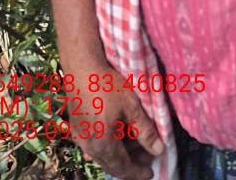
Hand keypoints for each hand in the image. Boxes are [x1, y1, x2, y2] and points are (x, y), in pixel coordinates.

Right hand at [68, 63, 163, 179]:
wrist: (81, 67)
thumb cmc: (107, 85)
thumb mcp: (131, 106)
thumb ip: (145, 130)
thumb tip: (159, 150)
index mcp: (103, 144)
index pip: (123, 168)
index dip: (138, 172)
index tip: (151, 174)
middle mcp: (89, 146)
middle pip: (112, 164)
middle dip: (131, 164)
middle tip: (147, 159)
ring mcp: (80, 138)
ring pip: (102, 155)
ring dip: (119, 154)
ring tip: (135, 144)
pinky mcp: (76, 127)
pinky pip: (94, 145)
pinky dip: (108, 145)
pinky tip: (116, 135)